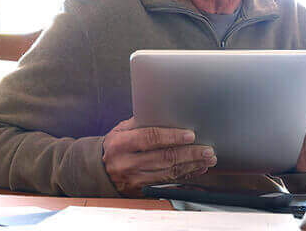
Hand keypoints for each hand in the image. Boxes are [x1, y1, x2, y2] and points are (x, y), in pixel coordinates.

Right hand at [102, 117, 217, 196]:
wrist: (97, 170)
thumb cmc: (114, 145)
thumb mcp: (120, 130)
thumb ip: (141, 122)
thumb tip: (167, 114)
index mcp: (121, 144)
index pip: (150, 138)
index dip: (172, 136)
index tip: (191, 135)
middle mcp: (126, 163)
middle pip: (164, 158)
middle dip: (190, 154)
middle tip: (207, 150)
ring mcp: (133, 180)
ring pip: (168, 173)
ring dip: (191, 166)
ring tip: (207, 159)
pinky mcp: (140, 191)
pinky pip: (167, 184)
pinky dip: (184, 176)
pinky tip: (196, 169)